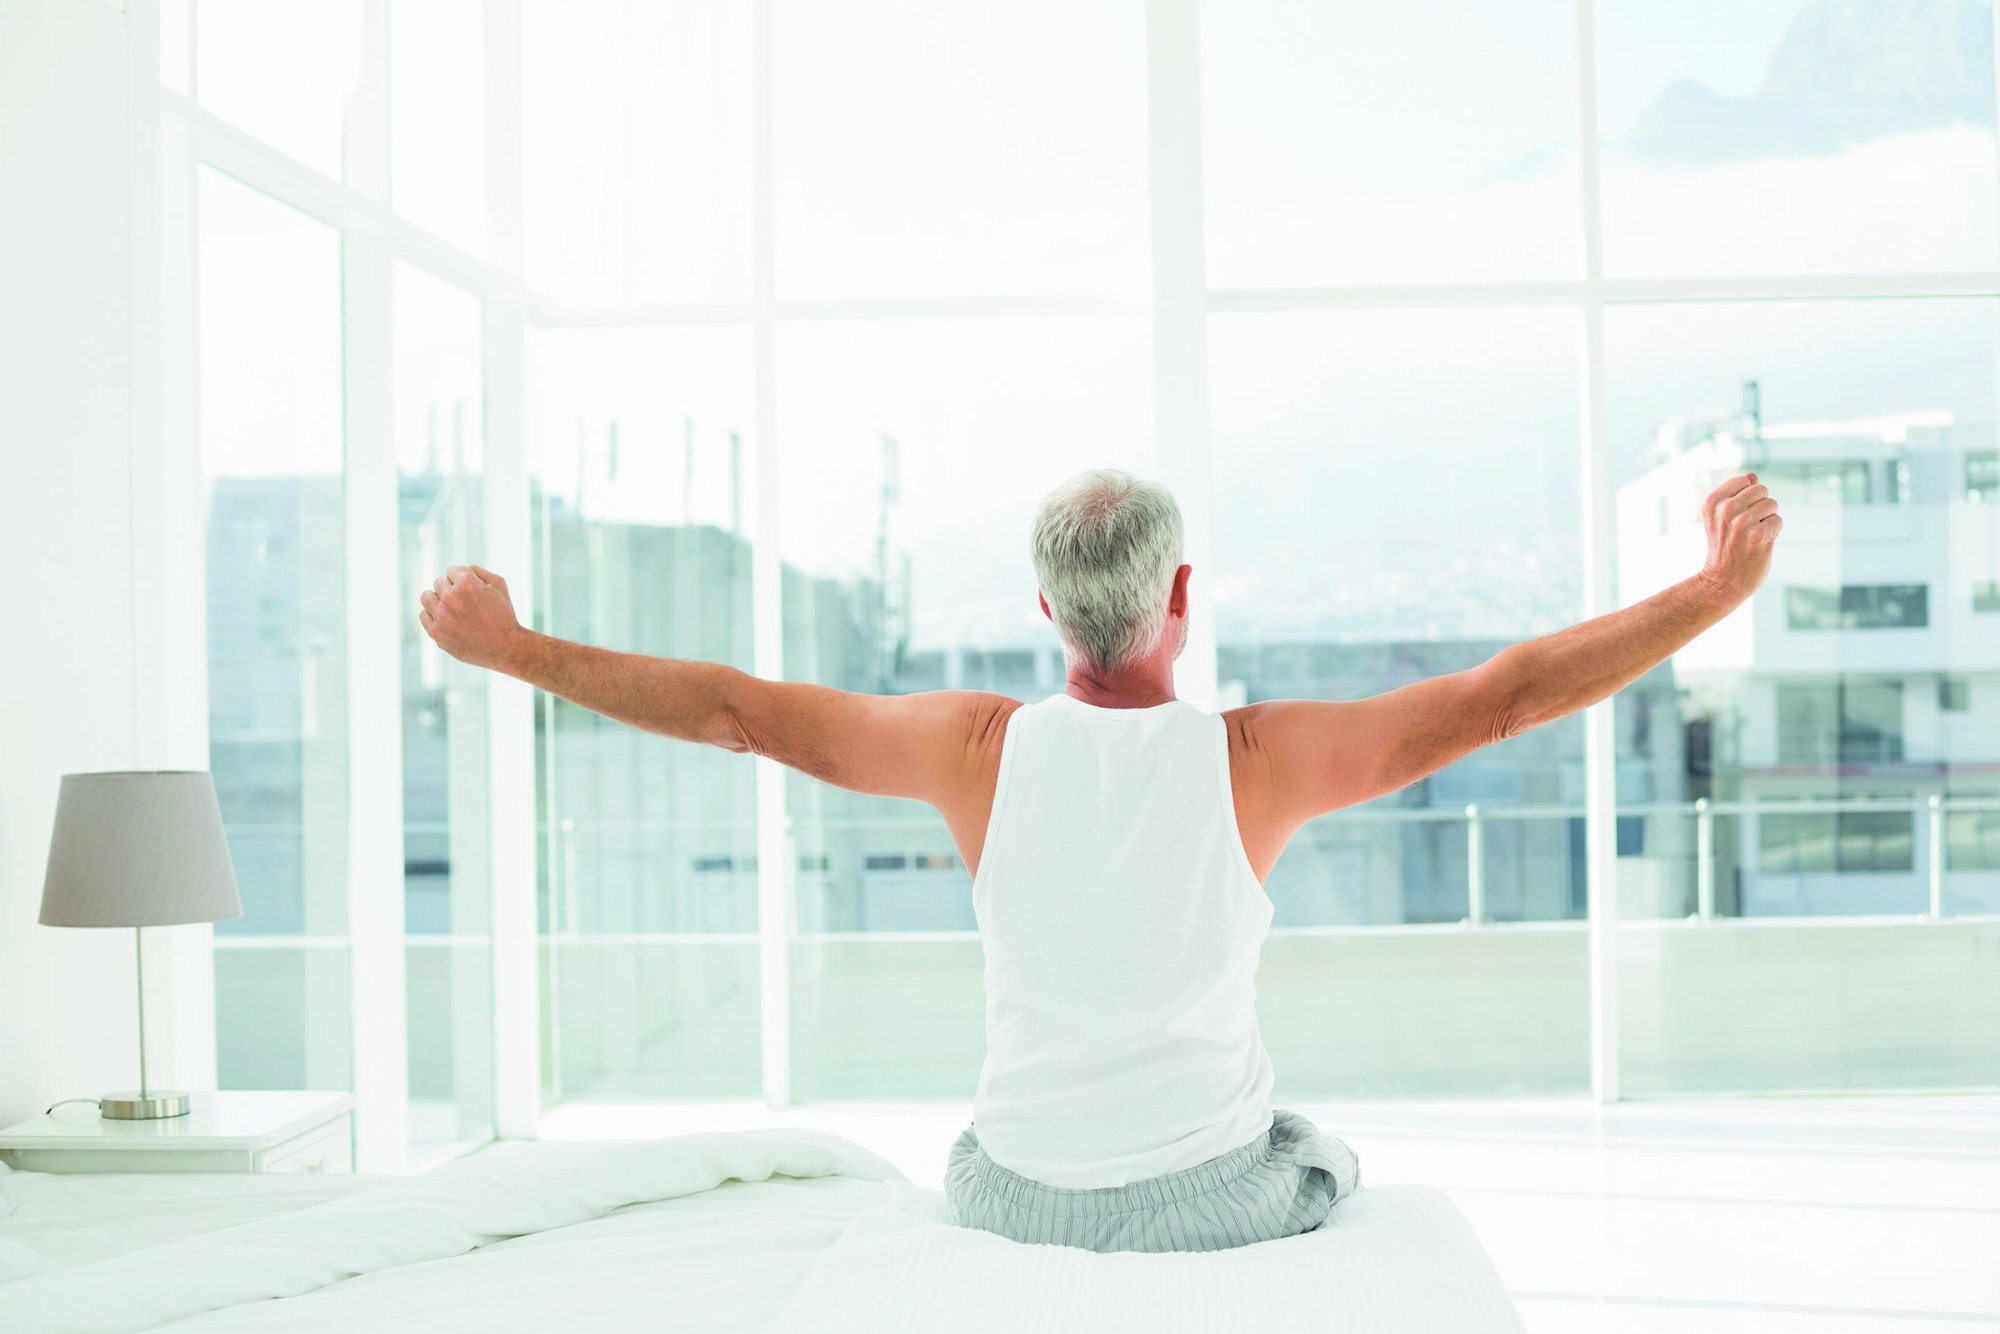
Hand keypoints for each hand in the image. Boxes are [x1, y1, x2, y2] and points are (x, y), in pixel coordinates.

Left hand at [419, 565, 522, 671]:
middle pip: (439, 582)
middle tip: (466, 604)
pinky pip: (424, 615)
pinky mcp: (436, 633)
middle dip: (452, 590)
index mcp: (467, 583)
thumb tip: (459, 571)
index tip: (474, 592)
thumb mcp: (499, 585)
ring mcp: (441, 616)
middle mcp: (451, 597)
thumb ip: (478, 571)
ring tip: (452, 609)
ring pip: (426, 597)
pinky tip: (448, 621)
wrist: (505, 648)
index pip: (452, 571)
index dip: (465, 580)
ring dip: (437, 600)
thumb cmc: (504, 615)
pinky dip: (433, 616)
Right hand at [1697, 472, 1782, 603]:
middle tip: (1747, 527)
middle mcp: (1725, 509)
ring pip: (1772, 504)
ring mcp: (1742, 522)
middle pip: (1761, 490)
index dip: (1748, 497)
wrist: (1722, 581)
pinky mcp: (1758, 535)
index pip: (1745, 481)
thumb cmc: (1725, 547)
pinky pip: (1778, 521)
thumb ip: (1737, 494)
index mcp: (1713, 502)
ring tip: (1753, 536)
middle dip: (1761, 506)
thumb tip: (1752, 475)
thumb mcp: (1722, 517)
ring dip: (1768, 519)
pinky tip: (1759, 545)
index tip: (1736, 516)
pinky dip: (1773, 533)